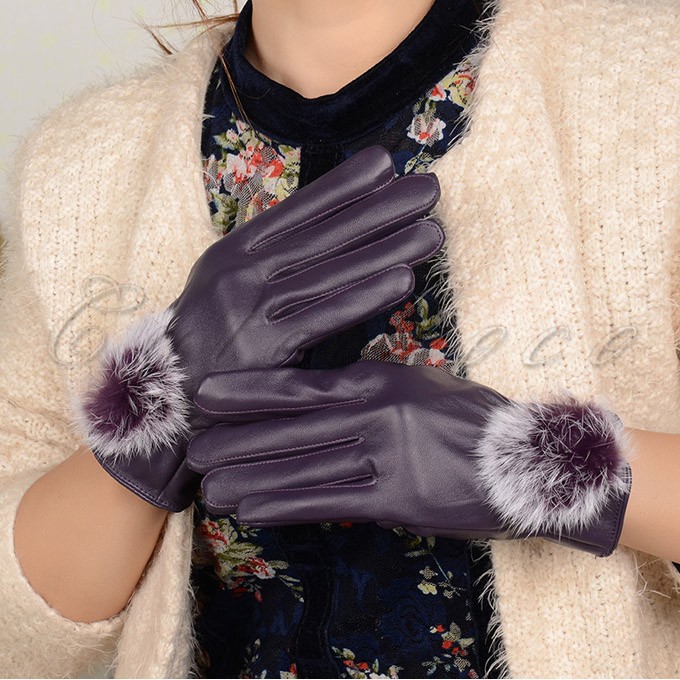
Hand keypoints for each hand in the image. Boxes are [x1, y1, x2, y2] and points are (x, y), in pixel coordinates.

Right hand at [74, 147, 442, 510]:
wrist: (163, 400)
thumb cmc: (205, 343)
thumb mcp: (224, 288)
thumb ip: (268, 263)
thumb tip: (323, 239)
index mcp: (234, 251)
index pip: (298, 210)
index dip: (344, 186)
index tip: (386, 164)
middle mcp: (242, 272)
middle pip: (323, 235)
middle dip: (379, 209)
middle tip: (429, 190)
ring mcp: (251, 308)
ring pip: (330, 272)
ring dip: (385, 249)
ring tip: (432, 232)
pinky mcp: (263, 349)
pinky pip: (322, 318)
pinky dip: (364, 297)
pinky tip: (402, 280)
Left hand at [186, 361, 632, 556]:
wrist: (522, 460)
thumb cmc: (468, 419)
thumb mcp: (420, 384)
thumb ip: (373, 382)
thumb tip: (330, 385)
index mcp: (379, 379)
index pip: (302, 385)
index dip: (250, 391)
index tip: (209, 394)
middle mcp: (375, 413)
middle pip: (291, 427)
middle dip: (237, 438)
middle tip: (194, 446)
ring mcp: (385, 456)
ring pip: (302, 466)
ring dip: (252, 476)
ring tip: (210, 485)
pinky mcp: (397, 499)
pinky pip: (329, 502)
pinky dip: (286, 505)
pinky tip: (253, 509)